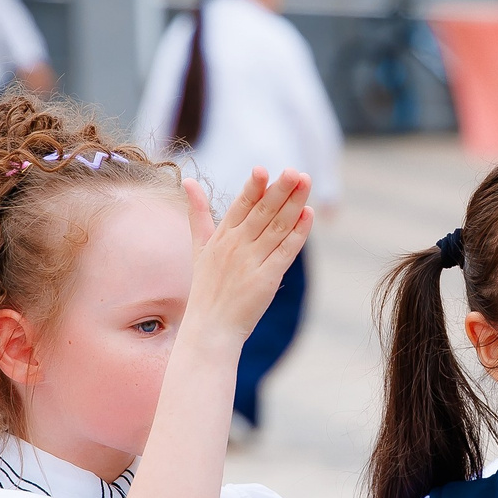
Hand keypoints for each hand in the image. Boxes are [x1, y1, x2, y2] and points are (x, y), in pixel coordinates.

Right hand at [182, 168, 312, 350]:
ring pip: (277, 227)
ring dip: (294, 204)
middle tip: (294, 171)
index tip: (263, 169)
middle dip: (279, 190)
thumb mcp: (199, 247)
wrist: (211, 328)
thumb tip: (190, 181)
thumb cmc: (207, 288)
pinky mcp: (266, 279)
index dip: (253, 187)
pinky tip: (308, 215)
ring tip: (306, 183)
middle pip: (262, 212)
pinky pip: (286, 252)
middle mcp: (236, 246)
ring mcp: (252, 262)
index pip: (240, 205)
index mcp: (221, 236)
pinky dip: (298, 233)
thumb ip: (198, 213)